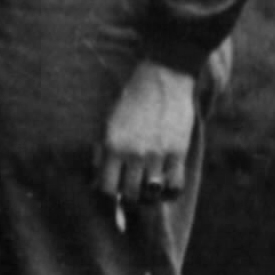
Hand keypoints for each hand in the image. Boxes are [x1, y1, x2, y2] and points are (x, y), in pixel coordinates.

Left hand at [93, 57, 199, 209]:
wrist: (162, 78)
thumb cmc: (131, 101)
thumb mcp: (108, 123)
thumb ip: (102, 152)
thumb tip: (95, 181)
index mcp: (112, 145)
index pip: (107, 188)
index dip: (110, 192)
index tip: (114, 187)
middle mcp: (134, 153)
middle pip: (130, 195)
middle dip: (129, 196)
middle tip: (132, 188)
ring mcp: (157, 155)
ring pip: (152, 194)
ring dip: (149, 194)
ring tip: (148, 185)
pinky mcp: (178, 153)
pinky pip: (174, 187)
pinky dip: (170, 191)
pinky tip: (166, 183)